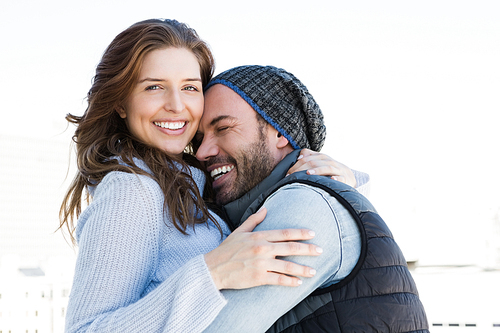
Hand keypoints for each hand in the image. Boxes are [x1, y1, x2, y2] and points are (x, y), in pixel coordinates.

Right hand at [204, 208, 321, 289]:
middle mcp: (262, 248)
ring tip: (313, 271)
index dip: (300, 233)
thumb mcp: (239, 232)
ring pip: (287, 266)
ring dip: (303, 268)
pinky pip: (279, 280)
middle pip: (290, 248)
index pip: (284, 233)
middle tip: (320, 250)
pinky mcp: (258, 277)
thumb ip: (254, 220)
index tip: (312, 234)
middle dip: (308, 249)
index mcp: (259, 236)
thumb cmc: (226, 250)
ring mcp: (261, 264)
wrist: (213, 269)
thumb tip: (265, 209)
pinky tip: (299, 282)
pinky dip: (290, 281)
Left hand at [287, 149, 356, 187]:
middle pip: (314, 162)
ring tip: (308, 173)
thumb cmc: (329, 169)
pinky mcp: (344, 178)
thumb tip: (298, 157)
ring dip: (318, 170)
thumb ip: (309, 156)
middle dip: (301, 169)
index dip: (296, 165)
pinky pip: (341, 178)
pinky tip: (332, 179)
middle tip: (291, 177)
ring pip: (327, 168)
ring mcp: (337, 170)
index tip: (287, 173)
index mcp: (322, 157)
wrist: (348, 175)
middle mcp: (329, 161)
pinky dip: (336, 179)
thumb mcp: (320, 160)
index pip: (307, 158)